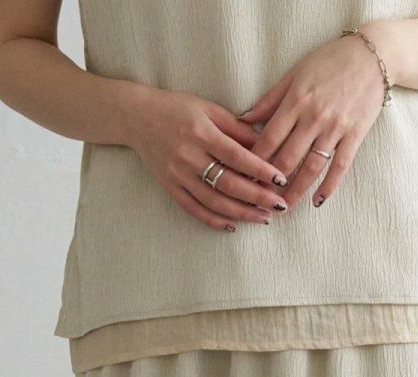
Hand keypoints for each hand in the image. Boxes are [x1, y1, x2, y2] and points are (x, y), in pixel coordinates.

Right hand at [125, 87, 289, 230]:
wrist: (137, 118)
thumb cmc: (177, 109)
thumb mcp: (209, 109)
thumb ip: (236, 128)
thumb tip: (266, 145)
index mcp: (202, 133)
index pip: (237, 156)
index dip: (260, 170)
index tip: (280, 180)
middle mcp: (190, 157)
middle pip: (229, 184)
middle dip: (257, 197)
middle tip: (280, 205)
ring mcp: (178, 176)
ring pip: (214, 202)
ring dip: (241, 213)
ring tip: (263, 218)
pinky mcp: (170, 188)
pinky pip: (195, 210)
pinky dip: (214, 220)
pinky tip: (233, 225)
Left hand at [237, 32, 387, 209]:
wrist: (372, 56)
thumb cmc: (330, 61)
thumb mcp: (296, 73)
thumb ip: (271, 99)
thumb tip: (244, 120)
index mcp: (296, 101)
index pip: (269, 138)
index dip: (254, 161)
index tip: (243, 177)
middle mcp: (314, 117)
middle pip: (287, 158)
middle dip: (270, 182)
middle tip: (258, 199)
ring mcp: (335, 128)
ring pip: (311, 168)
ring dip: (295, 191)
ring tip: (282, 207)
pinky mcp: (355, 135)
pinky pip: (340, 167)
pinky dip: (329, 186)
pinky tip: (317, 201)